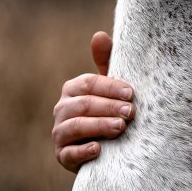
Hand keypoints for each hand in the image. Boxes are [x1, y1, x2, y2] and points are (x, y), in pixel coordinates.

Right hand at [52, 31, 134, 171]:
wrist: (107, 149)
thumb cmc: (109, 111)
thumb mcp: (111, 88)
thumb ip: (107, 62)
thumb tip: (99, 35)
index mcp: (73, 89)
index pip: (89, 84)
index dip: (110, 87)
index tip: (132, 93)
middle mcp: (62, 109)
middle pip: (83, 104)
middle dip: (109, 107)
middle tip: (131, 112)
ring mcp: (60, 133)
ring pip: (76, 126)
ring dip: (99, 126)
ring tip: (121, 128)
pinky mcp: (62, 156)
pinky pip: (68, 153)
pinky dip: (82, 151)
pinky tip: (98, 149)